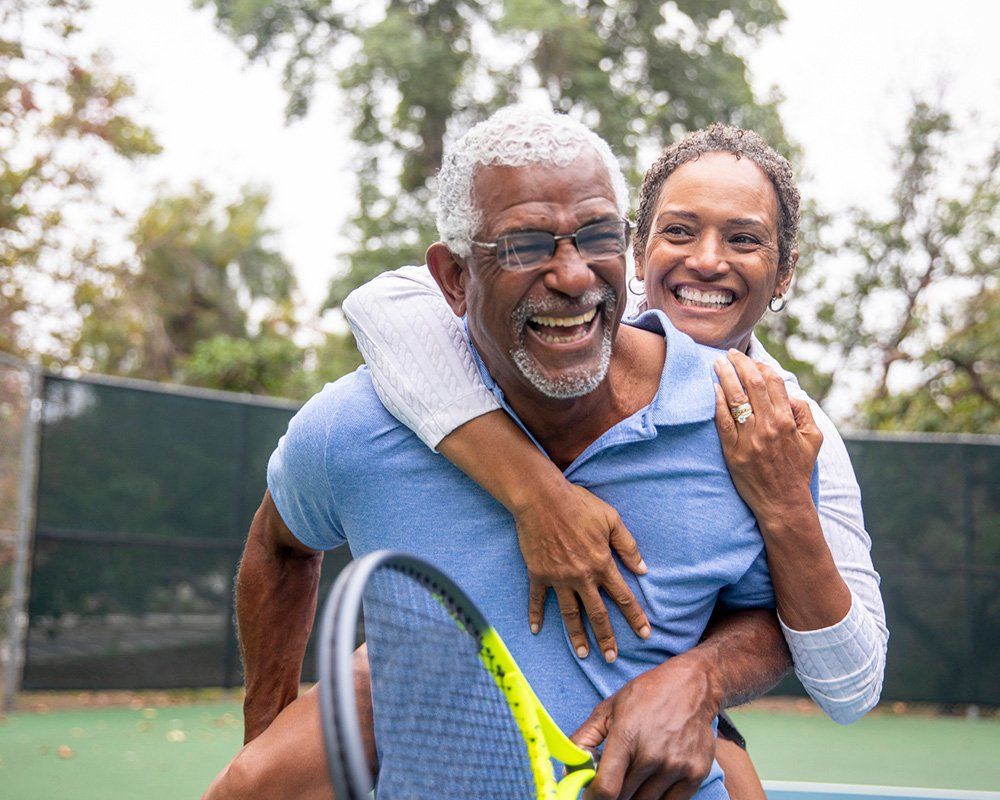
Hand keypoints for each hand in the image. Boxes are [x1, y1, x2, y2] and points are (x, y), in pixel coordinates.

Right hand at [514, 480, 650, 661]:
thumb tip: (643, 569)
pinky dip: (536, 614)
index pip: (623, 597)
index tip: (645, 634)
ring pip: (570, 613)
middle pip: (597, 613)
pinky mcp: (538, 574)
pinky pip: (538, 599)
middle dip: (606, 637)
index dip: (635, 617)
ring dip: (577, 635)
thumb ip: (628, 546)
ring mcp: (558, 577)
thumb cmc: (579, 505)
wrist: (542, 499)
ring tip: (582, 655)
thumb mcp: (611, 520)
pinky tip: (536, 629)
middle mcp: (582, 576)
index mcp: (602, 563)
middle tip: (612, 658)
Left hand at [572, 653, 720, 799]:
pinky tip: (652, 782)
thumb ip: (584, 738)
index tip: (591, 795)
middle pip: (624, 798)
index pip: (607, 788)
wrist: (692, 686)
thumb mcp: (609, 709)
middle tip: (613, 780)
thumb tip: (568, 769)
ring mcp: (676, 766)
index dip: (593, 797)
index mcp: (627, 736)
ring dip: (635, 796)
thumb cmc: (647, 695)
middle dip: (613, 794)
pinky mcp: (696, 774)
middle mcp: (653, 754)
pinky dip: (658, 798)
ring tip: (633, 777)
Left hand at [713, 350, 822, 519]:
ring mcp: (749, 439)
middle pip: (752, 384)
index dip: (761, 366)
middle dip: (740, 364)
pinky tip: (712, 388)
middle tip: (730, 354)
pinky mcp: (733, 452)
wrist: (783, 502)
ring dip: (725, 376)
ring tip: (717, 363)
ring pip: (735, 398)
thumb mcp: (813, 440)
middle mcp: (768, 426)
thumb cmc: (797, 469)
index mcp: (787, 421)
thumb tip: (790, 393)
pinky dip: (717, 402)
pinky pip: (722, 421)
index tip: (752, 360)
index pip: (773, 382)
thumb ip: (804, 413)